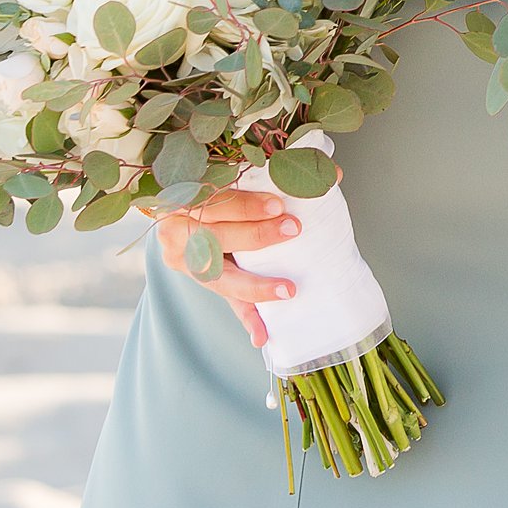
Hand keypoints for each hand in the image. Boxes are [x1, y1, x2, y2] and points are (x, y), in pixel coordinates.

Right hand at [153, 185, 304, 349]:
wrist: (183, 209)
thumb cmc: (215, 187)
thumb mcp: (230, 176)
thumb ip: (271, 175)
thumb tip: (333, 172)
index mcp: (181, 196)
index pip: (210, 200)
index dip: (243, 204)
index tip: (277, 204)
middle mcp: (175, 231)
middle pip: (214, 236)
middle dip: (254, 235)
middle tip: (292, 229)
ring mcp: (183, 260)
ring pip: (219, 276)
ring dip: (255, 285)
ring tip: (287, 290)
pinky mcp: (201, 281)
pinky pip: (225, 300)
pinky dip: (246, 318)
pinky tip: (263, 335)